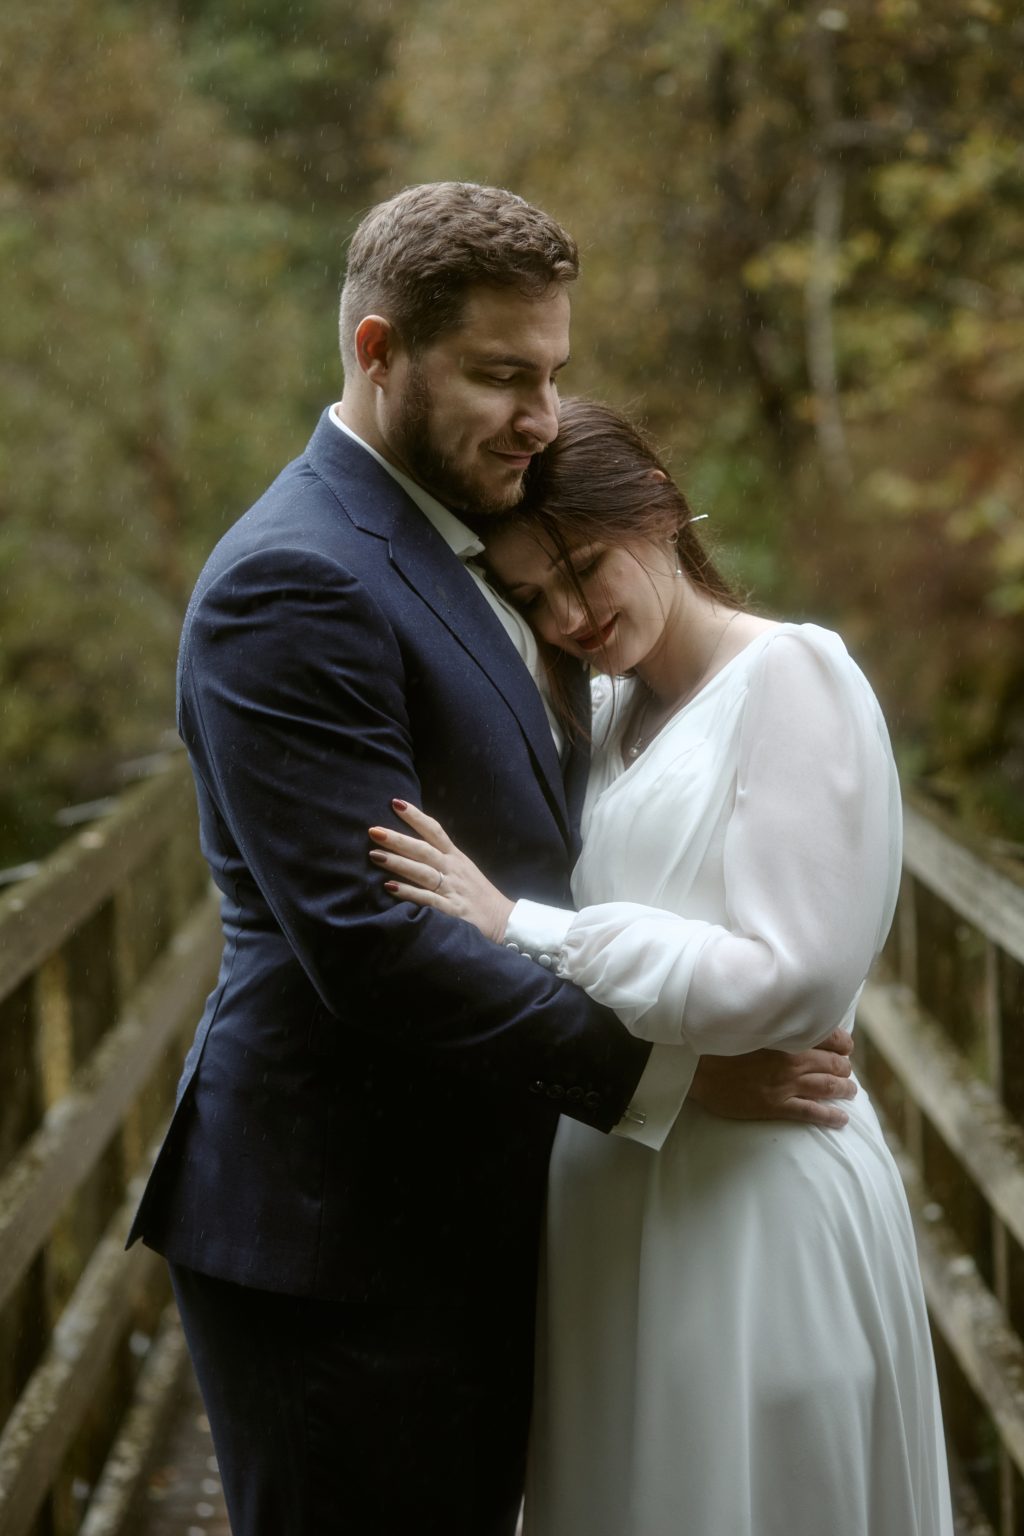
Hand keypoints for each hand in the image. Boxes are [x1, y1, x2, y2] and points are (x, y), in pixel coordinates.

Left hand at [369, 799, 514, 943]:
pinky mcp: (452, 910)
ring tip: (375, 855)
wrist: (502, 920)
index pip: (434, 831)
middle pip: (424, 850)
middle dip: (398, 839)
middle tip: (373, 830)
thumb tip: (409, 845)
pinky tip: (390, 887)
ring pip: (423, 872)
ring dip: (399, 863)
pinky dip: (409, 892)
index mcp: (455, 857)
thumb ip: (439, 856)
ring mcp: (452, 889)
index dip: (416, 816)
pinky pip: (427, 899)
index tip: (395, 802)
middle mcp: (453, 869)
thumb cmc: (476, 893)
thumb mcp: (461, 868)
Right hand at [689, 1028, 856, 1128]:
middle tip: (846, 1070)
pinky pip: (812, 1113)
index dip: (841, 1043)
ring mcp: (786, 1084)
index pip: (829, 1036)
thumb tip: (785, 1012)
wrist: (695, 1067)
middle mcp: (792, 1058)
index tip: (845, 1046)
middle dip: (844, 1067)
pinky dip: (831, 1117)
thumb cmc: (717, 1040)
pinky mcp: (777, 1106)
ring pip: (828, 1087)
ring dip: (844, 1089)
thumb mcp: (748, 1020)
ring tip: (850, 1091)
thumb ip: (771, 1017)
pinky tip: (841, 1119)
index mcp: (786, 1035)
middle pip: (833, 1063)